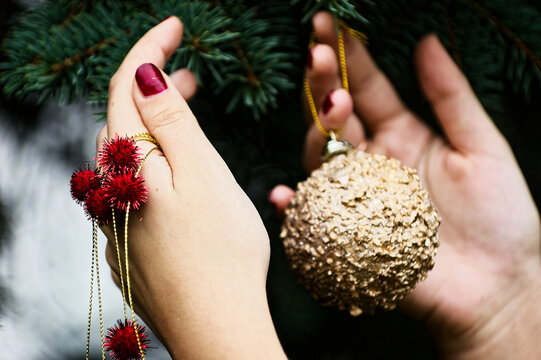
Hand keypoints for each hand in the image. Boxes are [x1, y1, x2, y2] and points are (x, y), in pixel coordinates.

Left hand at [98, 17, 284, 358]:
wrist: (217, 327)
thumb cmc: (220, 253)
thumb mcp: (202, 174)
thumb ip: (170, 122)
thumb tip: (144, 74)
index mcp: (127, 164)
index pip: (127, 87)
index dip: (149, 48)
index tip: (175, 24)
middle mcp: (111, 190)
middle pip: (123, 119)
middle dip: (152, 84)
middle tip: (189, 68)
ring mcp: (117, 219)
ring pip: (127, 154)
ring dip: (153, 123)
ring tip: (186, 107)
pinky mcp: (131, 242)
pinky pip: (133, 187)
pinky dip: (153, 162)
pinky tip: (174, 168)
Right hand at [270, 12, 540, 358]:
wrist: (500, 286)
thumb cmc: (500, 217)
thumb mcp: (481, 145)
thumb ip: (450, 95)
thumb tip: (426, 40)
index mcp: (403, 134)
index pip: (370, 87)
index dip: (351, 56)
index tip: (330, 24)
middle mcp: (373, 160)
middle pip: (337, 116)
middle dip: (326, 82)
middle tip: (320, 53)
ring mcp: (356, 195)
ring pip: (321, 156)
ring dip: (317, 131)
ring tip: (333, 106)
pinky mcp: (347, 232)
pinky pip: (310, 216)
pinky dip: (292, 207)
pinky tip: (283, 194)